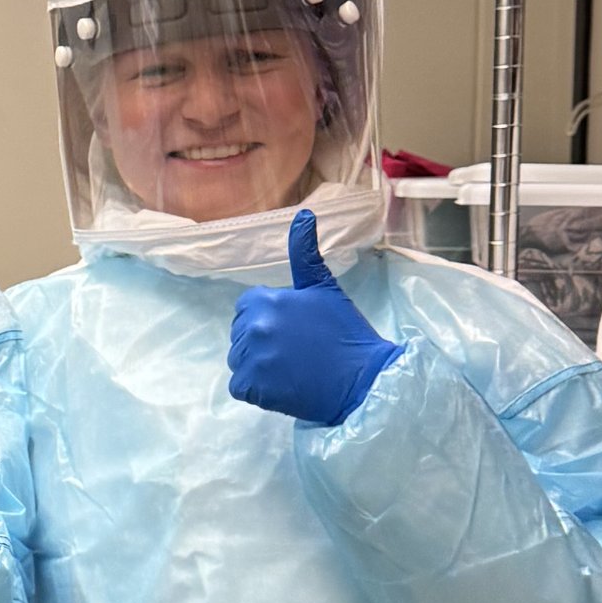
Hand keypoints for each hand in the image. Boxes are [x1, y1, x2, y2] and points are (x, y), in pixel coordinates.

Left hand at [227, 208, 399, 427]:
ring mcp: (251, 360)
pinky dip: (258, 389)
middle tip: (296, 349)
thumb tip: (303, 213)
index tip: (294, 328)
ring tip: (291, 367)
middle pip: (241, 333)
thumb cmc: (345, 332)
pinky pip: (240, 386)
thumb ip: (305, 253)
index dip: (270, 316)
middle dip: (262, 339)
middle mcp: (253, 328)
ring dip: (258, 365)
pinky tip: (284, 385)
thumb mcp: (324, 287)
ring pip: (239, 359)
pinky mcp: (252, 388)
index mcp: (266, 301)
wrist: (362, 380)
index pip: (247, 306)